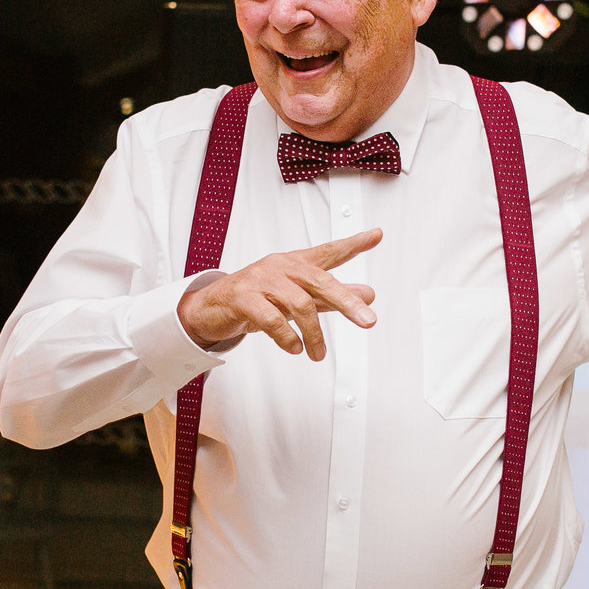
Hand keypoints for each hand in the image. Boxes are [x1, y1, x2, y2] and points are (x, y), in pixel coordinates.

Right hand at [178, 230, 381, 359]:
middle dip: (347, 302)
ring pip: (298, 303)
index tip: (376, 235)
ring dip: (314, 333)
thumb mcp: (298, 296)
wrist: (212, 307)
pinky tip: (295, 348)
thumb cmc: (258, 298)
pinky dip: (287, 337)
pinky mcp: (243, 298)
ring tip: (318, 353)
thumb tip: (368, 295)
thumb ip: (332, 296)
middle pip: (320, 280)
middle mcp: (281, 267)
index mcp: (296, 263)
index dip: (353, 244)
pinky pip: (271, 318)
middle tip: (368, 321)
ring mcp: (261, 280)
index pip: (328, 251)